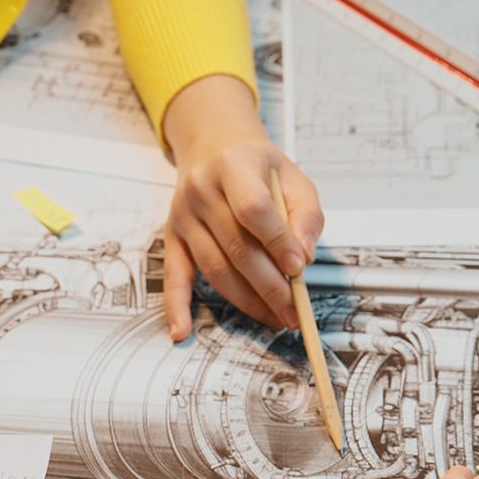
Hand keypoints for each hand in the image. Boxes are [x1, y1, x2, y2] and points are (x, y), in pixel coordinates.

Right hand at [160, 74, 324, 341]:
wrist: (213, 147)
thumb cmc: (257, 166)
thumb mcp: (292, 176)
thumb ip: (305, 215)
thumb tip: (303, 258)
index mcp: (233, 167)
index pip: (253, 209)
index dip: (277, 241)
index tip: (299, 269)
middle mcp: (201, 191)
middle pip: (236, 247)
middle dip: (270, 286)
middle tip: (294, 312)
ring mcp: (183, 216)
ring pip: (214, 268)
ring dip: (247, 300)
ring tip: (276, 318)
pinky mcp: (173, 237)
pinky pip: (174, 276)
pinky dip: (176, 306)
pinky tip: (181, 331)